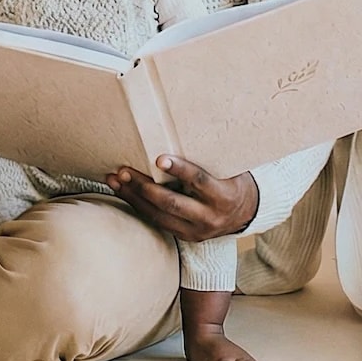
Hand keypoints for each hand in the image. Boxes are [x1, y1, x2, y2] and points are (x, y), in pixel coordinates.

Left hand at [105, 157, 258, 241]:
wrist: (246, 212)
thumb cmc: (234, 179)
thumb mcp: (230, 167)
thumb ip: (210, 157)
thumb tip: (186, 123)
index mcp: (224, 196)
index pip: (199, 181)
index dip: (180, 170)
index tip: (159, 158)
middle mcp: (210, 217)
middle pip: (172, 203)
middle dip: (144, 186)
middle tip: (124, 171)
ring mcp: (197, 230)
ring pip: (159, 216)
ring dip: (134, 198)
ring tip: (115, 181)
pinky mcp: (186, 236)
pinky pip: (158, 222)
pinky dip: (139, 207)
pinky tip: (125, 194)